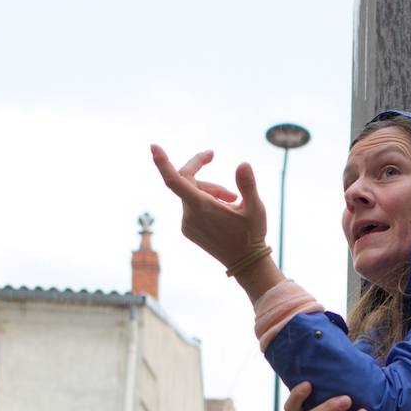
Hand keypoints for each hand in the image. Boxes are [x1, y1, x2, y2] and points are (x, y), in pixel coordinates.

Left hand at [151, 146, 266, 269]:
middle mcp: (189, 216)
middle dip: (209, 179)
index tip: (154, 147)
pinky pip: (191, 206)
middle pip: (188, 183)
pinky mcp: (188, 229)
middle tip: (232, 189)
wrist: (245, 263)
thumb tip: (243, 165)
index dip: (162, 162)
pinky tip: (223, 212)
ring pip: (192, 194)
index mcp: (201, 207)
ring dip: (211, 192)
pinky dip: (205, 202)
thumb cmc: (251, 235)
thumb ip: (247, 185)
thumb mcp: (256, 208)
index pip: (174, 180)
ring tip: (233, 203)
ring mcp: (187, 224)